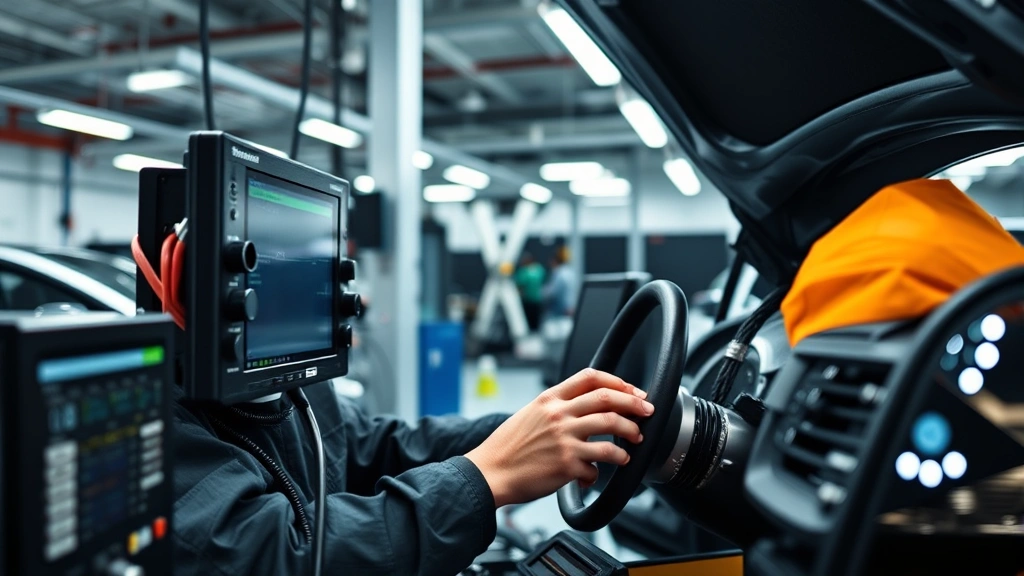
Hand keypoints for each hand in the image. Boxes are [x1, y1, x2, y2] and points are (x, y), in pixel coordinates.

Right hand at [466, 369, 653, 507]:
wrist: (490, 472)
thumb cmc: (508, 447)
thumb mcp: (530, 414)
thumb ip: (557, 407)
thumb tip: (587, 408)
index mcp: (550, 399)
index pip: (590, 377)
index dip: (619, 382)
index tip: (633, 392)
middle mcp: (559, 415)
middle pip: (607, 400)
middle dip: (634, 405)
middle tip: (647, 412)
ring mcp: (564, 439)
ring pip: (611, 429)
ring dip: (629, 436)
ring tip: (633, 444)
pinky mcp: (567, 464)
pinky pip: (597, 465)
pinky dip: (602, 470)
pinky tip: (598, 473)